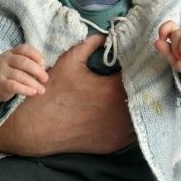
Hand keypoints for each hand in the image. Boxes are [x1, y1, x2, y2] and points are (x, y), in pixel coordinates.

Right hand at [0, 35, 134, 154]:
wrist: (37, 127)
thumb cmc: (53, 91)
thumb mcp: (70, 61)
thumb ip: (91, 44)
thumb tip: (105, 35)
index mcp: (115, 90)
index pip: (138, 73)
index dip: (136, 66)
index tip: (131, 62)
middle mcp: (122, 113)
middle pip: (143, 95)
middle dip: (139, 84)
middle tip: (132, 77)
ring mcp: (120, 132)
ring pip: (139, 114)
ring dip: (137, 103)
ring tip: (128, 94)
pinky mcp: (114, 145)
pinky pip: (131, 131)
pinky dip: (129, 121)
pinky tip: (121, 112)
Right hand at [0, 45, 47, 106]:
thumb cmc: (12, 73)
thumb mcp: (19, 65)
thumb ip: (31, 63)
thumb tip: (44, 69)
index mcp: (12, 52)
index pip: (24, 49)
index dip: (35, 54)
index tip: (43, 63)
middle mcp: (5, 59)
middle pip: (23, 62)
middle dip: (37, 71)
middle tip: (45, 79)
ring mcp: (1, 71)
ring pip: (20, 75)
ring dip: (34, 83)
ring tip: (42, 90)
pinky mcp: (0, 83)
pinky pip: (14, 86)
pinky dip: (25, 89)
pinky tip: (33, 92)